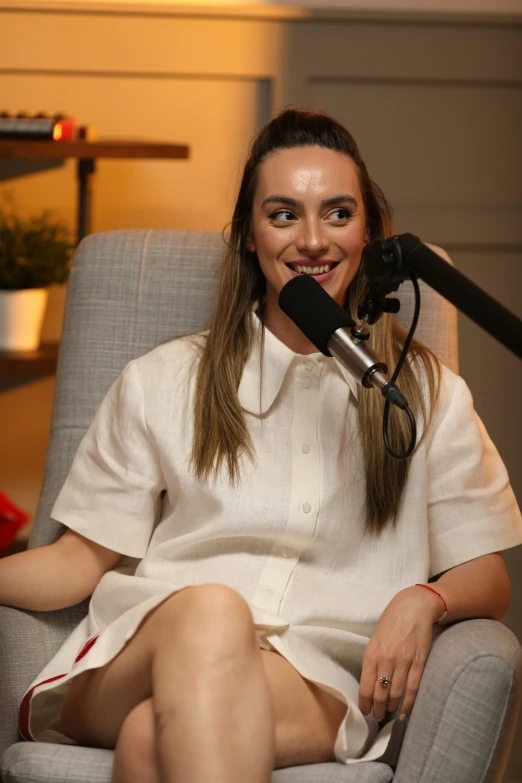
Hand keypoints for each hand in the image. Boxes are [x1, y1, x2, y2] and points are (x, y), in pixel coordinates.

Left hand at [358, 585, 442, 721]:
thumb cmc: (392, 621)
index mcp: (372, 653)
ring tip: (389, 714)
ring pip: (396, 694)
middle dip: (377, 709)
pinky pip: (413, 688)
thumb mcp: (375, 638)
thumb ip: (373, 658)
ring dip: (392, 708)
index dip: (364, 703)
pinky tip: (404, 713)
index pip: (365, 686)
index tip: (365, 711)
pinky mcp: (419, 662)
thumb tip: (370, 681)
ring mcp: (404, 662)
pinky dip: (408, 704)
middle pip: (380, 694)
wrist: (414, 607)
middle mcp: (386, 659)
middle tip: (377, 716)